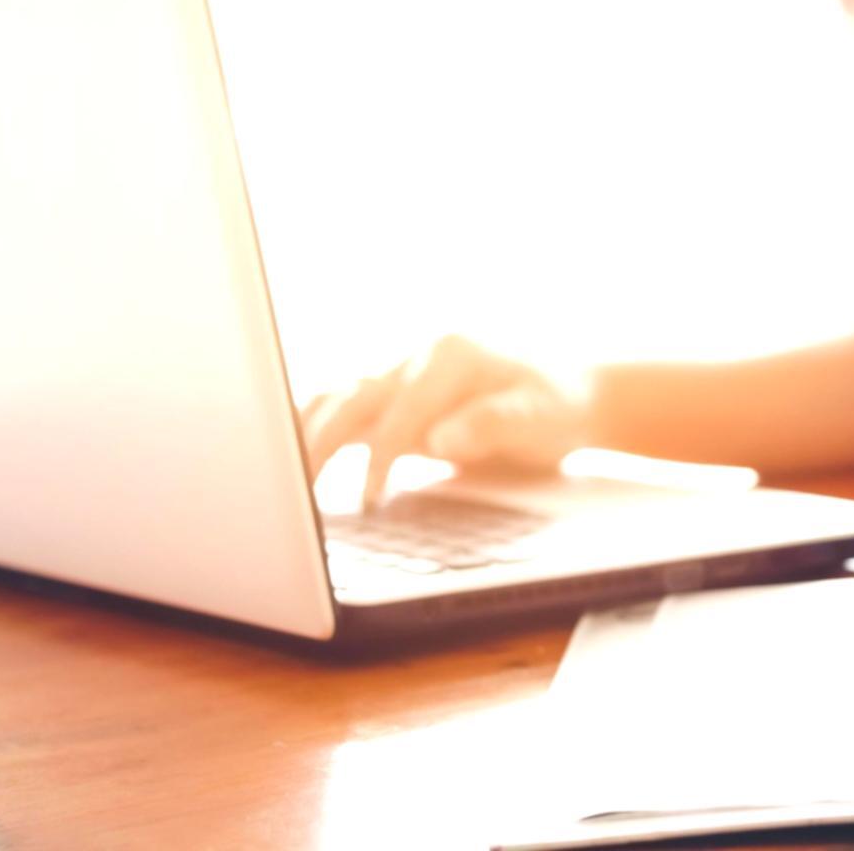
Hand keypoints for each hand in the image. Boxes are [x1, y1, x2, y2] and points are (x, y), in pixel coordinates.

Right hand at [299, 335, 588, 505]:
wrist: (570, 393)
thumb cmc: (556, 405)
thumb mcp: (541, 416)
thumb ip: (493, 423)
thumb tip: (440, 438)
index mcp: (451, 353)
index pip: (400, 412)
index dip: (381, 459)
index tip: (369, 501)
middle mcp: (417, 355)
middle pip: (350, 396)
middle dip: (319, 443)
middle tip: (296, 495)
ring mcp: (402, 374)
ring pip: (337, 398)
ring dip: (307, 436)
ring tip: (283, 484)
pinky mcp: (395, 397)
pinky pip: (346, 409)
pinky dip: (317, 432)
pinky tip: (297, 465)